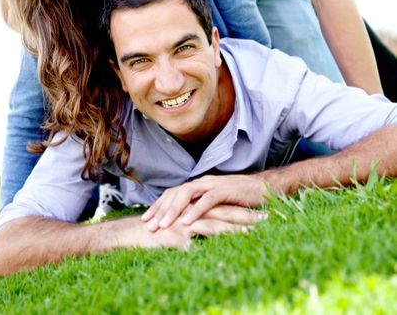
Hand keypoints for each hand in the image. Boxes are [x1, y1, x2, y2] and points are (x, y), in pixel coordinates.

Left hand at [141, 175, 267, 230]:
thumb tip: (184, 222)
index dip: (158, 205)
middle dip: (160, 209)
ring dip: (173, 210)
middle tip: (148, 225)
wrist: (262, 189)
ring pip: (187, 194)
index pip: (173, 193)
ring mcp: (213, 185)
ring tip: (162, 225)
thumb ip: (201, 209)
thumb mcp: (216, 205)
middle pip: (175, 193)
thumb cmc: (239, 200)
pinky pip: (207, 200)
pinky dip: (196, 210)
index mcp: (198, 186)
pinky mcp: (226, 191)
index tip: (145, 219)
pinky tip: (186, 222)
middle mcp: (202, 182)